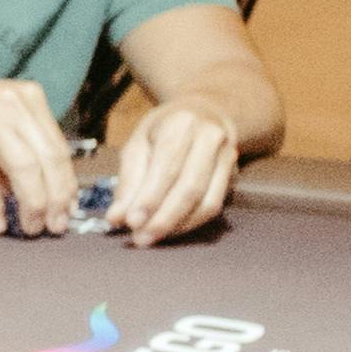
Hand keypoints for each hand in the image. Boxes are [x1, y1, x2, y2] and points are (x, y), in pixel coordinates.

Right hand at [0, 66, 83, 231]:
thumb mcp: (0, 120)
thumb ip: (22, 148)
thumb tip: (47, 193)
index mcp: (30, 98)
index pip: (59, 147)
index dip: (67, 184)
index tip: (67, 210)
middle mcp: (14, 104)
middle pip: (47, 159)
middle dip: (54, 199)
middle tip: (54, 226)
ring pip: (23, 168)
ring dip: (31, 204)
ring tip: (29, 227)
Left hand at [104, 94, 244, 242]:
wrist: (205, 112)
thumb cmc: (164, 129)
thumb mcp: (138, 143)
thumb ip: (128, 180)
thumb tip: (116, 217)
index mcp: (183, 122)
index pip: (167, 165)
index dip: (150, 197)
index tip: (131, 222)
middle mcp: (211, 137)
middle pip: (190, 187)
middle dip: (163, 218)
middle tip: (140, 239)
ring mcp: (228, 156)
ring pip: (206, 202)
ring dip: (177, 226)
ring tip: (151, 238)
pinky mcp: (234, 175)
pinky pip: (214, 206)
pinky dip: (190, 223)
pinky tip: (170, 230)